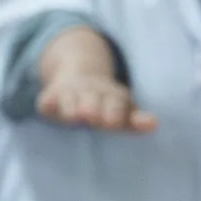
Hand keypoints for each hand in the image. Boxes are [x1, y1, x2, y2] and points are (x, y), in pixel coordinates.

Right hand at [34, 72, 155, 133]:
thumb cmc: (107, 104)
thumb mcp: (124, 110)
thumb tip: (153, 124)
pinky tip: (47, 106)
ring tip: (73, 115)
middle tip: (91, 116)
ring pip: (69, 99)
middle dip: (92, 106)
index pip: (115, 103)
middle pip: (91, 99)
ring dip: (70, 106)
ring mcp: (69, 94)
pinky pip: (46, 101)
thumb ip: (136, 120)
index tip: (112, 123)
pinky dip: (47, 103)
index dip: (113, 112)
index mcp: (112, 96)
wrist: (78, 76)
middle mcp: (90, 92)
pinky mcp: (50, 99)